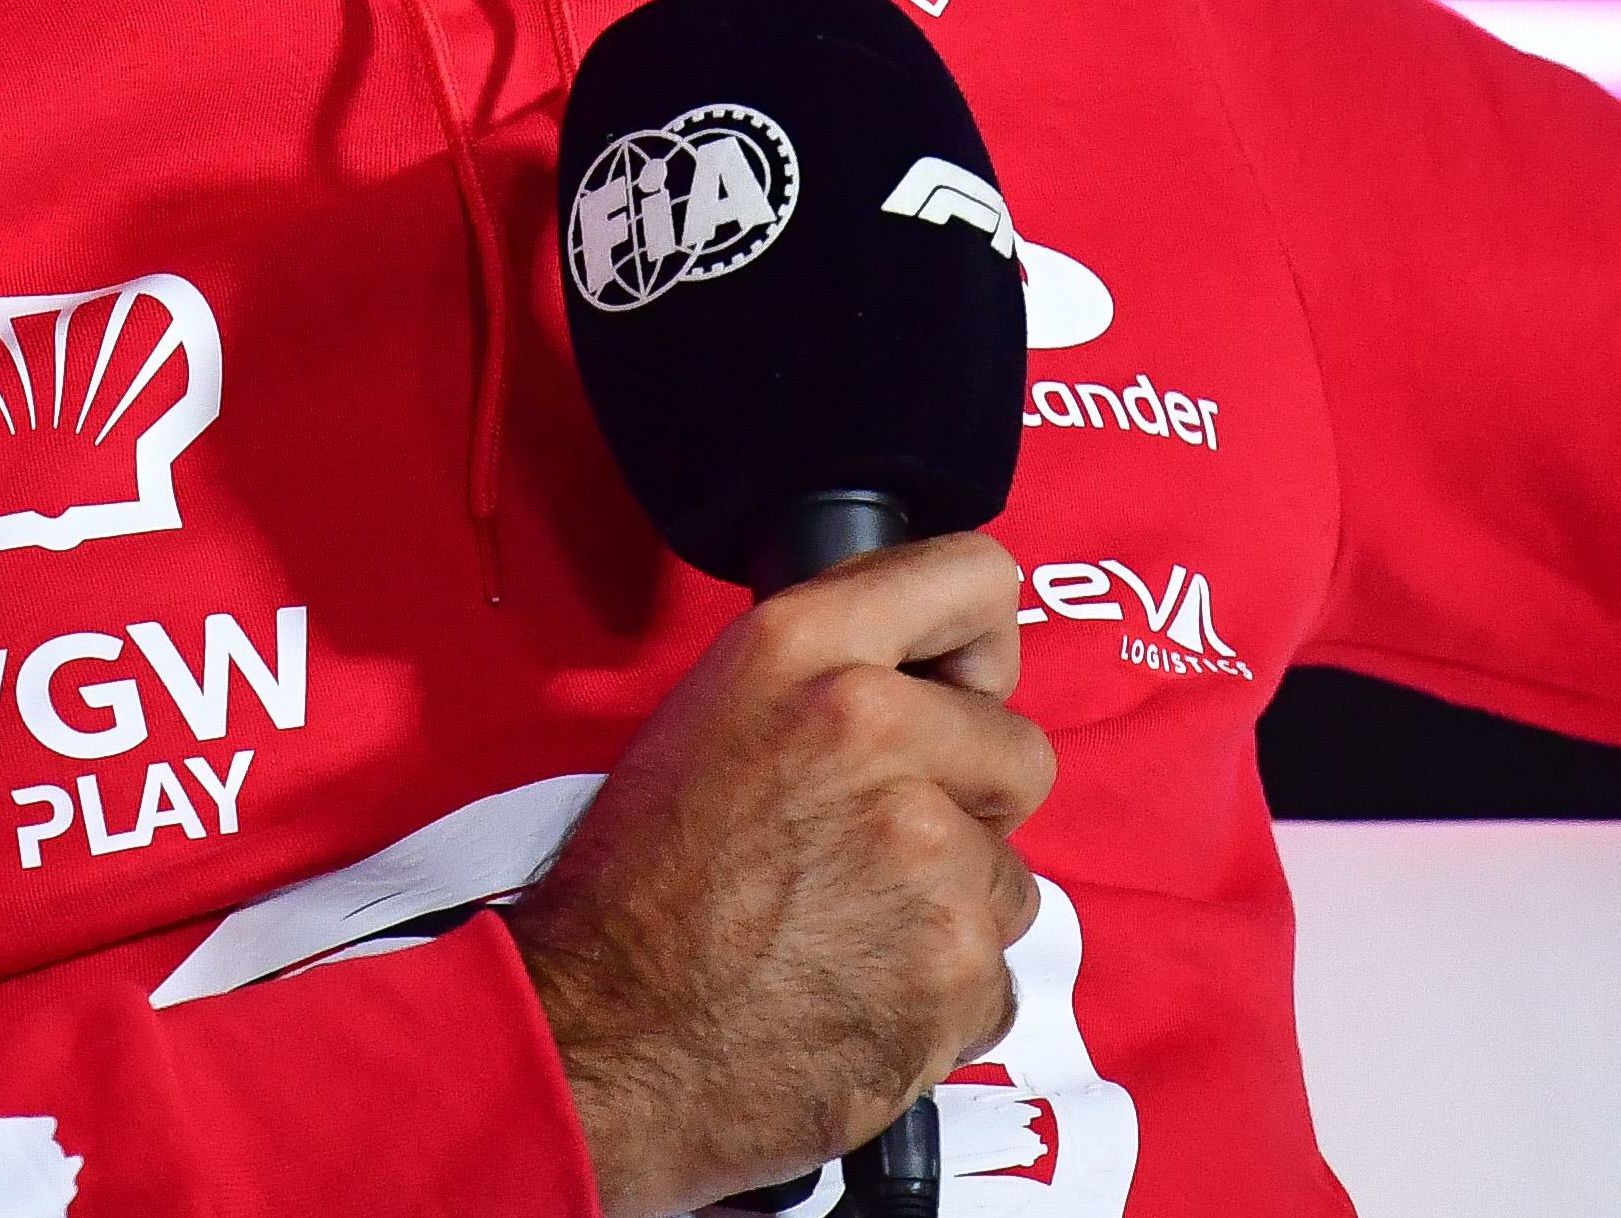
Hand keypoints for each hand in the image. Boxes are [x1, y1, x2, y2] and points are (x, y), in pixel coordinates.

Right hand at [512, 534, 1056, 1217]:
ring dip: (951, 914)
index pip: (979, 578)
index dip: (977, 651)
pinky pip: (997, 981)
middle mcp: (874, 728)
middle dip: (971, 806)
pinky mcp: (956, 964)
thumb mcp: (715, 717)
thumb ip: (831, 676)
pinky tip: (855, 998)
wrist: (599, 1040)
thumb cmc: (637, 892)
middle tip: (875, 851)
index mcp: (805, 650)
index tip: (958, 696)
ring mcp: (927, 850)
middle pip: (1020, 752)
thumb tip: (932, 677)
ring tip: (843, 936)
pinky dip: (942, 1003)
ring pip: (1010, 880)